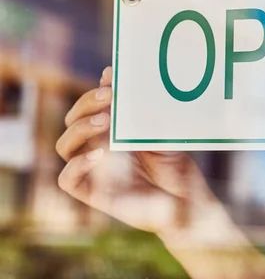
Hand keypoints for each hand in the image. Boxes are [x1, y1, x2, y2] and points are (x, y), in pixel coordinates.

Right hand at [56, 67, 216, 235]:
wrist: (186, 201)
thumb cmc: (176, 166)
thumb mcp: (161, 134)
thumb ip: (143, 112)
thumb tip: (128, 83)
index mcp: (111, 131)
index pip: (91, 106)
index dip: (97, 90)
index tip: (112, 78)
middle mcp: (98, 147)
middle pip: (73, 120)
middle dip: (87, 103)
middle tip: (110, 95)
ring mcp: (93, 170)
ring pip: (64, 145)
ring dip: (80, 128)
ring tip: (105, 121)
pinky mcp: (93, 193)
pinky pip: (67, 179)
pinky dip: (77, 164)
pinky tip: (99, 154)